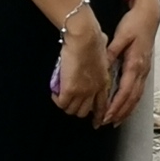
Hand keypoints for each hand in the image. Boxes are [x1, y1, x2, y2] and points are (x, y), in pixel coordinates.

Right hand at [51, 5, 113, 122]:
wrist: (84, 37)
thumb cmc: (93, 39)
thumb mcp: (103, 53)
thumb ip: (102, 58)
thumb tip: (100, 47)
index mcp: (104, 82)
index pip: (103, 106)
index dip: (99, 116)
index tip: (96, 123)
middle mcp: (95, 90)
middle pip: (85, 111)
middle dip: (77, 109)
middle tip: (70, 103)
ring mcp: (83, 91)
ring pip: (73, 110)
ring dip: (66, 105)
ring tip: (61, 97)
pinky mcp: (70, 90)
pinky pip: (61, 103)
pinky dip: (57, 100)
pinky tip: (55, 93)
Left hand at [102, 0, 159, 126]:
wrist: (149, 16)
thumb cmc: (135, 24)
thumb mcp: (121, 36)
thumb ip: (111, 52)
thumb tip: (102, 67)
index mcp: (135, 63)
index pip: (125, 90)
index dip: (116, 105)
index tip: (106, 114)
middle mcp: (142, 71)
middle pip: (132, 98)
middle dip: (120, 112)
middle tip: (107, 123)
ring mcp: (144, 71)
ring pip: (137, 96)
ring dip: (126, 110)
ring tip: (115, 121)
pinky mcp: (143, 69)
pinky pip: (138, 91)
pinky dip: (131, 102)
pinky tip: (125, 107)